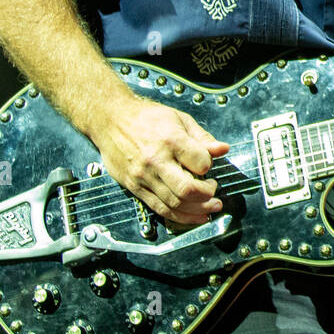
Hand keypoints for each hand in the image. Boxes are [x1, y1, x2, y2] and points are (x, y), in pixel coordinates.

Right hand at [92, 96, 229, 225]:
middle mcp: (156, 161)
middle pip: (187, 190)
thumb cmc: (145, 117)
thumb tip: (223, 149)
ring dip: (197, 211)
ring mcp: (143, 176)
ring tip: (210, 209)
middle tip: (215, 193)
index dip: (210, 167)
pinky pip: (159, 208)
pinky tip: (192, 216)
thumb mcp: (179, 119)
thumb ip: (202, 137)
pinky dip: (179, 217)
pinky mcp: (135, 187)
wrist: (110, 119)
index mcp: (170, 140)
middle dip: (207, 196)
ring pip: (174, 204)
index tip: (210, 166)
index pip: (200, 163)